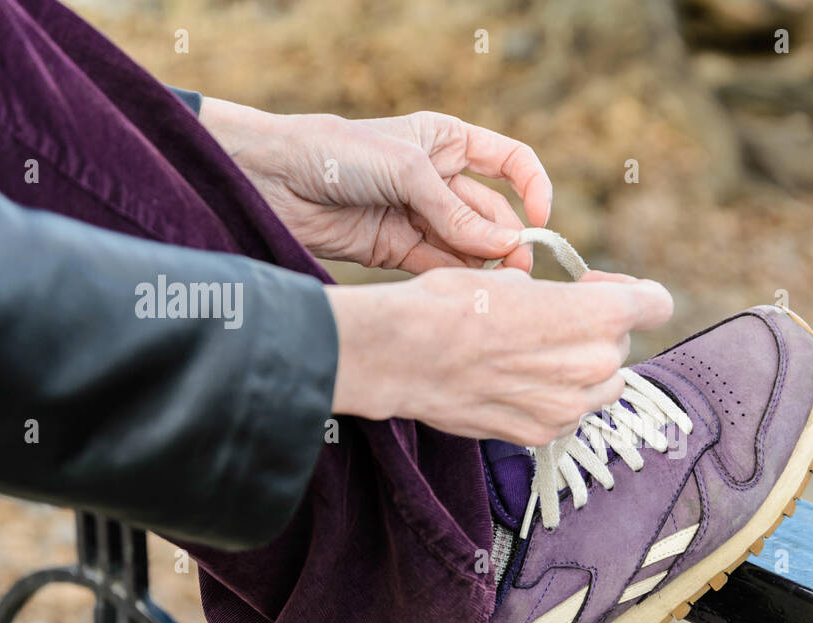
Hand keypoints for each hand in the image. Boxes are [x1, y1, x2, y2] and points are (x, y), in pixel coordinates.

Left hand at [198, 99, 550, 272]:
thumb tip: (507, 246)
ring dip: (484, 265)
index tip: (541, 220)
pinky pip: (439, 265)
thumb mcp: (406, 171)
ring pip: (469, 245)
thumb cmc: (336, 152)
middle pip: (492, 214)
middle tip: (515, 272)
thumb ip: (456, 213)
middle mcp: (439, 179)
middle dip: (507, 241)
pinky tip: (466, 290)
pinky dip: (455, 278)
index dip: (534, 188)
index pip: (510, 162)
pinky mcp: (398, 249)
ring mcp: (419, 216)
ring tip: (495, 287)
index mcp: (447, 142)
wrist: (270, 180)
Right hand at [325, 269, 673, 445]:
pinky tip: (513, 384)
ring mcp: (572, 405)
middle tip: (548, 324)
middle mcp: (595, 363)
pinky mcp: (544, 433)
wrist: (403, 354)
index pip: (657, 304)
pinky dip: (551, 400)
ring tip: (532, 356)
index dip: (635, 293)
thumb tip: (559, 305)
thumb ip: (557, 298)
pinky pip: (567, 414)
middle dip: (594, 334)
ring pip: (602, 386)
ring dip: (580, 372)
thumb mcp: (513, 277)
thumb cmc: (452, 304)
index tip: (601, 290)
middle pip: (621, 346)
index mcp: (597, 313)